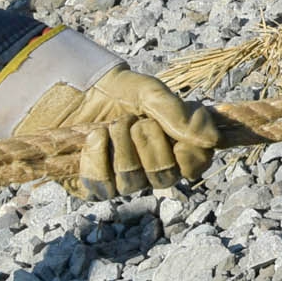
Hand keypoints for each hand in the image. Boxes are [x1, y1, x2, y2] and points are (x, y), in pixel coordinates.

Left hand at [0, 30, 218, 199]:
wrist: (69, 93)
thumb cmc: (114, 92)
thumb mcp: (150, 93)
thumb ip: (180, 114)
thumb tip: (212, 140)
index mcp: (175, 146)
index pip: (197, 164)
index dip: (189, 153)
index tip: (174, 130)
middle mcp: (153, 169)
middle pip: (165, 176)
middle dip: (149, 142)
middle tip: (133, 120)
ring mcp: (124, 181)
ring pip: (133, 181)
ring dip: (122, 148)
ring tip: (112, 125)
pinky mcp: (95, 187)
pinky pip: (102, 186)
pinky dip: (97, 159)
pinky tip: (94, 138)